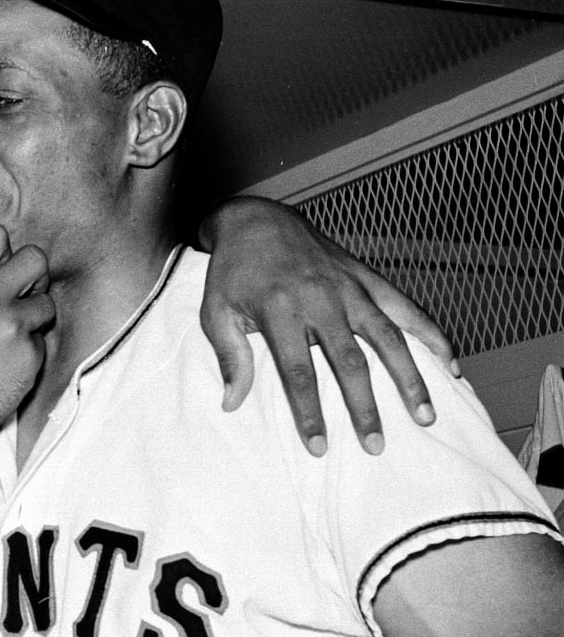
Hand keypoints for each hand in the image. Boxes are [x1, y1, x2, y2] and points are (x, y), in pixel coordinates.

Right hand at [0, 222, 54, 490]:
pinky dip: (29, 351)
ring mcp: (13, 327)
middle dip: (31, 275)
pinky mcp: (30, 356)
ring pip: (47, 303)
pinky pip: (42, 341)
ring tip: (9, 336)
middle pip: (35, 258)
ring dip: (33, 317)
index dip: (2, 249)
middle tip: (19, 294)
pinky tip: (6, 364)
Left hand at [196, 196, 455, 456]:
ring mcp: (348, 287)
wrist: (255, 219)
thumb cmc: (233, 272)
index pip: (298, 371)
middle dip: (364, 407)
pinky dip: (431, 334)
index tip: (319, 446)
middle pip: (349, 361)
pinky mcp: (366, 277)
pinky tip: (451, 363)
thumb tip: (232, 403)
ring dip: (409, 377)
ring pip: (387, 336)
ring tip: (424, 416)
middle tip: (375, 446)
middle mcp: (320, 299)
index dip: (310, 412)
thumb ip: (229, 356)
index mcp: (279, 310)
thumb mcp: (215, 311)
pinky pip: (405, 306)